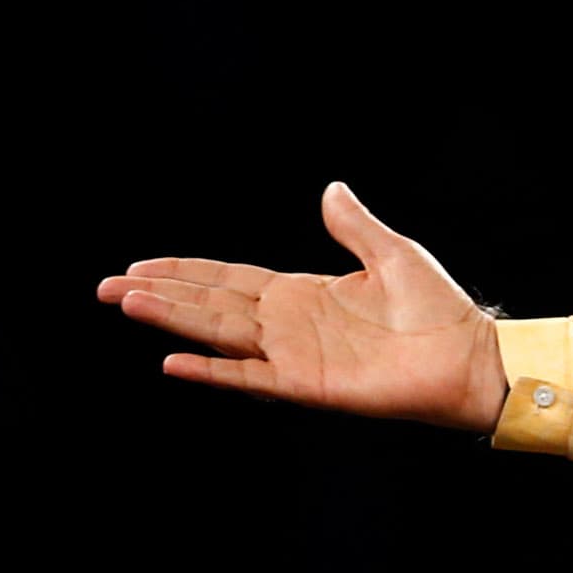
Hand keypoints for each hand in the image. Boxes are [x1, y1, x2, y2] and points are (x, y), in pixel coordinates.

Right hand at [98, 183, 510, 431]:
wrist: (467, 357)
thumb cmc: (437, 310)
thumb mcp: (392, 254)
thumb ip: (354, 226)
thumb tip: (331, 188)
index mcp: (303, 293)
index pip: (229, 280)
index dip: (185, 272)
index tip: (139, 266)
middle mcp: (289, 324)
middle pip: (210, 305)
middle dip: (159, 294)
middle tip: (104, 287)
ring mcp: (294, 355)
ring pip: (218, 334)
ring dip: (172, 320)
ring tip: (126, 304)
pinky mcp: (306, 384)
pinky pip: (249, 377)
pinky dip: (212, 371)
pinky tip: (172, 362)